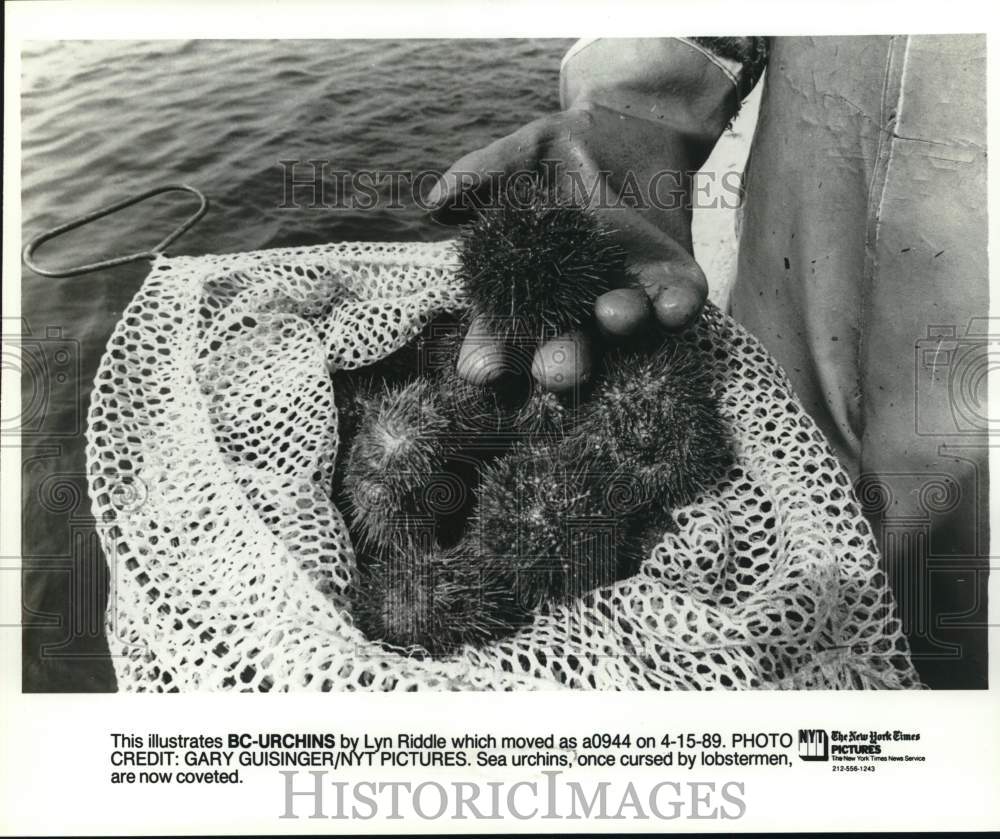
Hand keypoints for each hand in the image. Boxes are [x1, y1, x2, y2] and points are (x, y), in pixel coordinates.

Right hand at [427, 105, 709, 390]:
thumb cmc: (559, 155)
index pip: (502, 336)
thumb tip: (436, 202)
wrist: (630, 130)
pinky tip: (674, 307)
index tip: (480, 371)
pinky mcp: (673, 284)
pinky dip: (677, 309)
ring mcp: (626, 299)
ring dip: (619, 331)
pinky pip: (677, 305)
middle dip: (561, 364)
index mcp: (528, 292)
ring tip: (611, 314)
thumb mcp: (519, 157)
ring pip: (622, 333)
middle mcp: (576, 308)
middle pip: (565, 349)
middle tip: (555, 372)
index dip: (490, 356)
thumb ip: (481, 176)